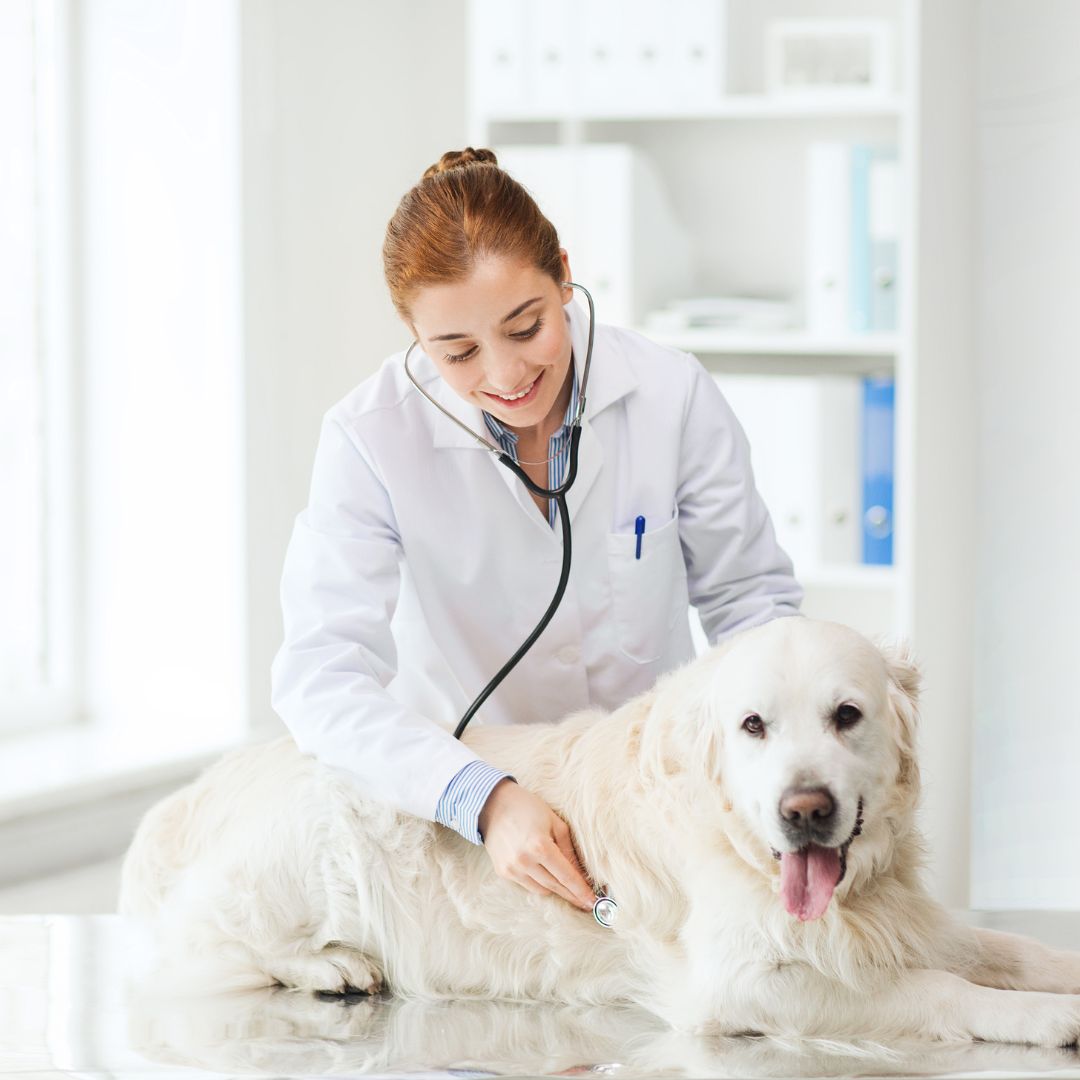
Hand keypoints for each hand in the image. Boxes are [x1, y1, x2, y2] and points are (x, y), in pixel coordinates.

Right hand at [478, 779, 596, 912]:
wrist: (493, 804)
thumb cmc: (528, 808)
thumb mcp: (555, 823)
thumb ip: (569, 850)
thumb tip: (581, 874)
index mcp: (540, 846)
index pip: (566, 876)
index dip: (581, 891)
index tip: (593, 902)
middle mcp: (524, 861)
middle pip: (555, 887)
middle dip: (572, 895)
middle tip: (587, 903)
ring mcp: (511, 868)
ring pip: (541, 890)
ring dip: (555, 889)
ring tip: (567, 887)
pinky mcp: (503, 872)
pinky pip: (526, 885)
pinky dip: (539, 882)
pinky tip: (545, 875)